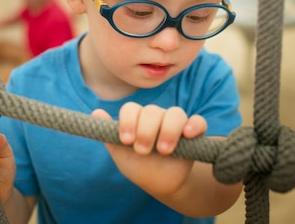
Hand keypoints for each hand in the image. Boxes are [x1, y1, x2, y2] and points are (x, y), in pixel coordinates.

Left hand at [92, 103, 206, 195]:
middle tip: (143, 151)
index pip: (132, 109)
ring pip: (176, 113)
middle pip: (153, 111)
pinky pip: (198, 122)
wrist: (161, 184)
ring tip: (163, 150)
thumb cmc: (138, 166)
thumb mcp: (121, 154)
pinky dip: (194, 125)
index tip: (126, 140)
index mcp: (138, 118)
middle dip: (146, 131)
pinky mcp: (194, 133)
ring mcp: (176, 124)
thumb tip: (96, 112)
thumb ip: (109, 135)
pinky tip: (187, 134)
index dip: (128, 122)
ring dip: (168, 130)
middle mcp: (157, 117)